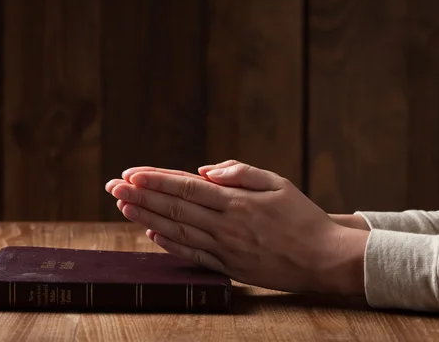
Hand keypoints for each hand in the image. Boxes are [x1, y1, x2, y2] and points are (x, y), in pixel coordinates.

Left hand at [105, 161, 368, 295]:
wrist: (324, 259)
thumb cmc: (303, 217)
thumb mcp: (277, 183)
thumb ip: (240, 173)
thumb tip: (206, 169)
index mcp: (236, 202)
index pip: (186, 187)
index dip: (156, 180)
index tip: (131, 173)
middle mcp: (225, 226)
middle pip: (174, 208)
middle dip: (140, 195)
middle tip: (113, 186)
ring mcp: (225, 249)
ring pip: (176, 231)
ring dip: (146, 217)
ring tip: (122, 206)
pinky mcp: (228, 268)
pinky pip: (191, 255)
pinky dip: (168, 244)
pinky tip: (150, 233)